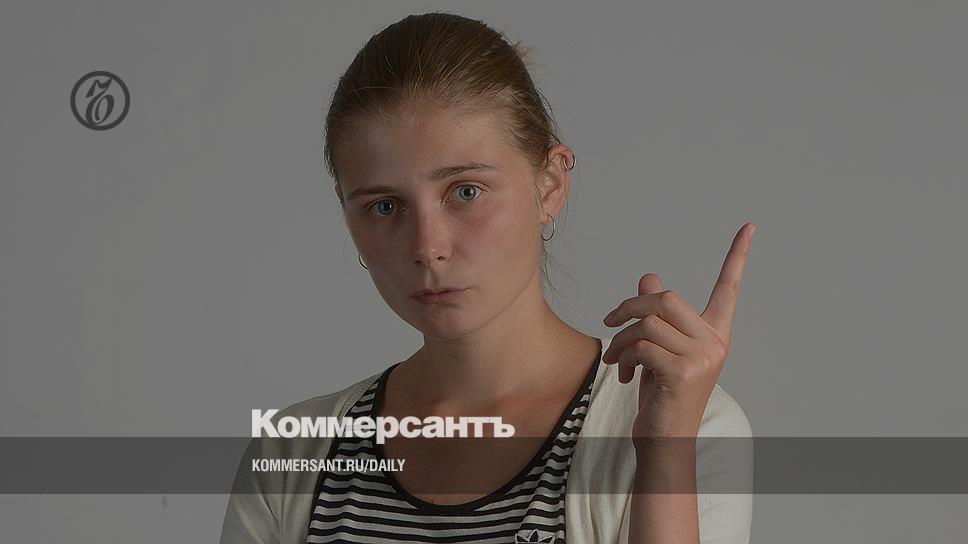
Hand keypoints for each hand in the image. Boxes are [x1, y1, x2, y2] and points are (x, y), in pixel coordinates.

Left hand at [601, 223, 755, 445]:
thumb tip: (647, 278)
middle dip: (630, 306)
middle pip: (666, 298)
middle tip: (609, 322)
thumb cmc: (662, 392)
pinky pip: (642, 346)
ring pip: (648, 323)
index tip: (749, 227)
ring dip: (621, 340)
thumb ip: (656, 314)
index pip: (729, 287)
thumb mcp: (658, 347)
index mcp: (715, 332)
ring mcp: (703, 357)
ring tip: (616, 361)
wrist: (663, 438)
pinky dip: (623, 357)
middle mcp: (715, 341)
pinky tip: (624, 375)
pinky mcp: (683, 371)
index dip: (738, 256)